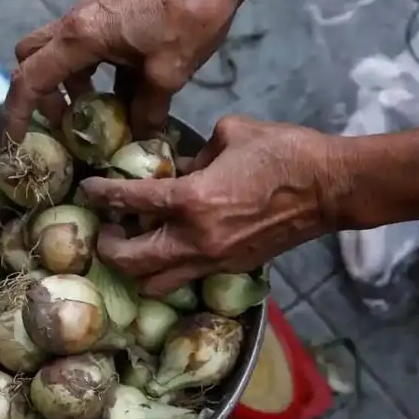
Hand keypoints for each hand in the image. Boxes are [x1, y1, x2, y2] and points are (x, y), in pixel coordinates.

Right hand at [4, 0, 243, 141]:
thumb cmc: (187, 21)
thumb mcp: (167, 75)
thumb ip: (146, 111)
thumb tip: (140, 136)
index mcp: (80, 37)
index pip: (30, 78)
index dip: (17, 113)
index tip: (16, 140)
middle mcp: (77, 24)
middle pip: (34, 59)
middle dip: (43, 96)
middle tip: (67, 124)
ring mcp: (93, 18)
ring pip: (62, 54)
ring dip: (71, 87)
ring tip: (98, 118)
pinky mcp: (112, 18)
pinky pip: (89, 50)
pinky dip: (96, 76)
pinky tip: (125, 97)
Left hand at [79, 116, 338, 294]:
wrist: (330, 188)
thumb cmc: (285, 152)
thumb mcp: (231, 135)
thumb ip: (193, 154)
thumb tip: (176, 168)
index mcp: (193, 200)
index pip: (130, 202)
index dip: (101, 194)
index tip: (88, 189)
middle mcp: (197, 240)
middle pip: (133, 262)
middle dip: (109, 247)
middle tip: (106, 230)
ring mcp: (216, 261)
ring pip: (157, 284)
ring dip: (137, 268)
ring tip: (135, 245)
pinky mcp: (233, 269)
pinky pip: (188, 278)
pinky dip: (170, 268)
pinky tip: (173, 247)